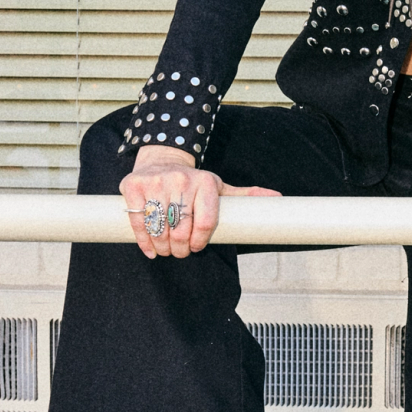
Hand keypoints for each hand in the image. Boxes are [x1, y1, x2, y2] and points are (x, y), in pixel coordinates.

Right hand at [120, 145, 280, 258]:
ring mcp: (156, 182)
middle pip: (181, 228)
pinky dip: (144, 240)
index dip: (200, 241)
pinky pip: (138, 220)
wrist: (161, 159)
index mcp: (205, 182)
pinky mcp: (134, 186)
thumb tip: (278, 199)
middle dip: (180, 247)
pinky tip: (150, 250)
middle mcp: (180, 180)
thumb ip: (245, 195)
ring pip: (159, 226)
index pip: (205, 221)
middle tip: (180, 252)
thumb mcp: (219, 186)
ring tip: (166, 251)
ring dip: (163, 247)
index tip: (197, 247)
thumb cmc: (194, 181)